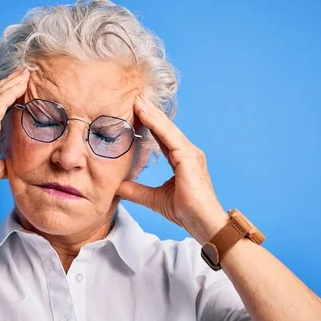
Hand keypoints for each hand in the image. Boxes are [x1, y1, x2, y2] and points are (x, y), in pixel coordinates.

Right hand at [0, 66, 29, 199]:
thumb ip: (1, 164)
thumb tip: (11, 165)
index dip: (2, 96)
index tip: (14, 87)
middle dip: (8, 83)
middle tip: (21, 72)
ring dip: (12, 82)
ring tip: (24, 72)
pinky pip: (1, 101)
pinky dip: (12, 90)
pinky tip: (22, 83)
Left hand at [116, 93, 227, 242]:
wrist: (203, 224)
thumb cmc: (186, 212)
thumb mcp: (154, 198)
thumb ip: (136, 190)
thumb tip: (117, 185)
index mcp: (181, 160)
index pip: (162, 137)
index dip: (148, 123)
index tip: (134, 111)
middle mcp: (188, 153)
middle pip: (165, 128)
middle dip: (149, 112)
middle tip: (134, 96)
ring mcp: (190, 154)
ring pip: (167, 128)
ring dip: (151, 113)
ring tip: (137, 99)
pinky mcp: (189, 158)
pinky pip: (170, 137)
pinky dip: (156, 124)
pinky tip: (144, 113)